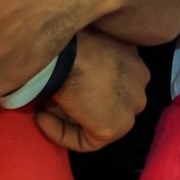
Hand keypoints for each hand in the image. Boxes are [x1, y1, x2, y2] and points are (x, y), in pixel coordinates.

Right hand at [34, 30, 148, 152]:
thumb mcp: (80, 40)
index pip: (111, 77)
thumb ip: (85, 58)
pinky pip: (87, 141)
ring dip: (65, 118)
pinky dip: (61, 133)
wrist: (66, 51)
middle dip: (77, 103)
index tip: (58, 80)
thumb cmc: (68, 39)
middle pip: (107, 99)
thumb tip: (65, 73)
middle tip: (47, 98)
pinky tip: (41, 118)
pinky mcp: (117, 127)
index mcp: (131, 52)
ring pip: (97, 119)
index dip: (82, 84)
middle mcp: (139, 77)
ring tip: (40, 108)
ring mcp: (131, 104)